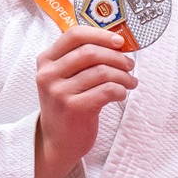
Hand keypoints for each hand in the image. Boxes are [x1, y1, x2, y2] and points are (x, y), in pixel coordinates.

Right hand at [34, 25, 134, 177]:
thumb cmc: (68, 105)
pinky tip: (121, 94)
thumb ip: (82, 59)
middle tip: (130, 65)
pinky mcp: (74, 108)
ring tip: (130, 82)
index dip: (101, 35)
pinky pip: (107, 90)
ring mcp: (59, 92)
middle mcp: (48, 74)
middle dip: (118, 57)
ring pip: (102, 71)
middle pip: (91, 52)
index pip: (74, 35)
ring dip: (124, 75)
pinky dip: (121, 90)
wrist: (58, 142)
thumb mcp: (65, 78)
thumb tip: (118, 42)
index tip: (120, 42)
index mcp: (46, 60)